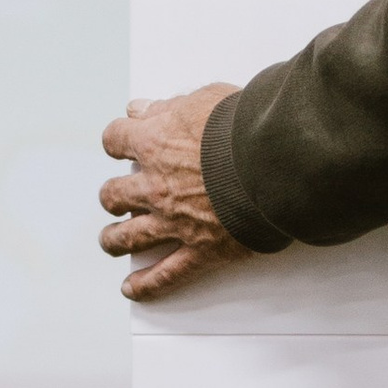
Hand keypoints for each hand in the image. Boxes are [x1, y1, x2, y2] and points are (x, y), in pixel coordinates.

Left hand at [100, 84, 246, 300]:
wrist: (277, 162)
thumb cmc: (247, 127)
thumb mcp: (205, 99)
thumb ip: (169, 107)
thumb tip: (142, 109)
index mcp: (155, 143)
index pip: (114, 140)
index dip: (116, 142)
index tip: (119, 145)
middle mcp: (155, 186)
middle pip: (113, 195)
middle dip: (112, 196)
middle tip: (116, 197)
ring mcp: (173, 222)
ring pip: (126, 237)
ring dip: (114, 240)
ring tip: (111, 241)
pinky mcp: (199, 251)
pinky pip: (165, 275)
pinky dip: (146, 285)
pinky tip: (132, 288)